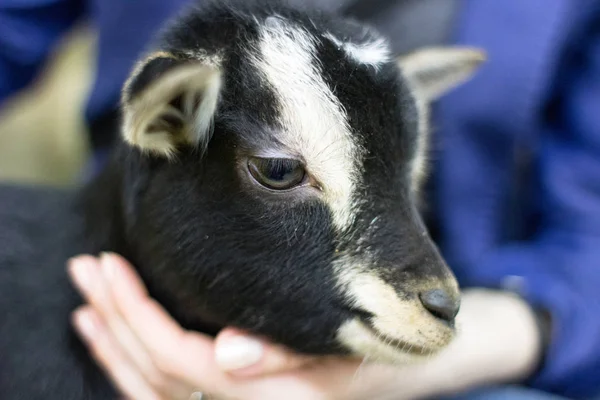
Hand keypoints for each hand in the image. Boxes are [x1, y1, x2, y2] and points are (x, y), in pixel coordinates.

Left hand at [67, 253, 541, 399]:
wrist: (392, 368)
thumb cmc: (373, 346)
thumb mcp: (347, 342)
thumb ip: (292, 353)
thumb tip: (228, 355)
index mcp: (270, 397)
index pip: (181, 362)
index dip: (137, 318)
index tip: (109, 269)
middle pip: (154, 374)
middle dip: (113, 320)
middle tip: (85, 268)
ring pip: (151, 389)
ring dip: (112, 341)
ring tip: (85, 298)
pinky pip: (164, 393)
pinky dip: (130, 364)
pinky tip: (109, 335)